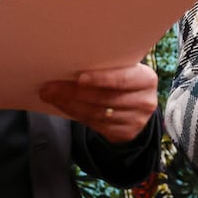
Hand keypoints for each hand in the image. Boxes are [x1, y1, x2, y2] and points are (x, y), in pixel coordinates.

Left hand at [40, 63, 158, 142]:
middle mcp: (145, 101)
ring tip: (50, 96)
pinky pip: (94, 124)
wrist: (136, 106)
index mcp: (147, 79)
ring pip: (96, 113)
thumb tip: (69, 63)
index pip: (122, 79)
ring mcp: (136, 120)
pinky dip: (75, 114)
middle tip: (50, 87)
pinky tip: (63, 106)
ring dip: (70, 104)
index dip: (101, 79)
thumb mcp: (124, 69)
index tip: (79, 77)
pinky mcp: (124, 133)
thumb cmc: (124, 80)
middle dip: (73, 92)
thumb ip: (108, 67)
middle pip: (104, 98)